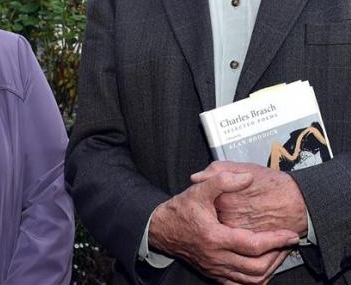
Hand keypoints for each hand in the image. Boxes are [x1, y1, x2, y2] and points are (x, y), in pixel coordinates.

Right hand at [148, 171, 298, 283]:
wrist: (162, 229)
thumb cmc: (182, 209)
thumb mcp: (200, 189)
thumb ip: (223, 180)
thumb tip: (247, 177)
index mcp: (215, 237)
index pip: (253, 244)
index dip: (275, 240)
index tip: (290, 234)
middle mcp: (217, 258)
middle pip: (257, 267)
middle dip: (278, 255)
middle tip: (288, 242)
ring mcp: (216, 269)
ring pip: (252, 280)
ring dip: (270, 268)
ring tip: (280, 252)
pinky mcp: (215, 275)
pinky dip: (256, 280)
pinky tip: (263, 267)